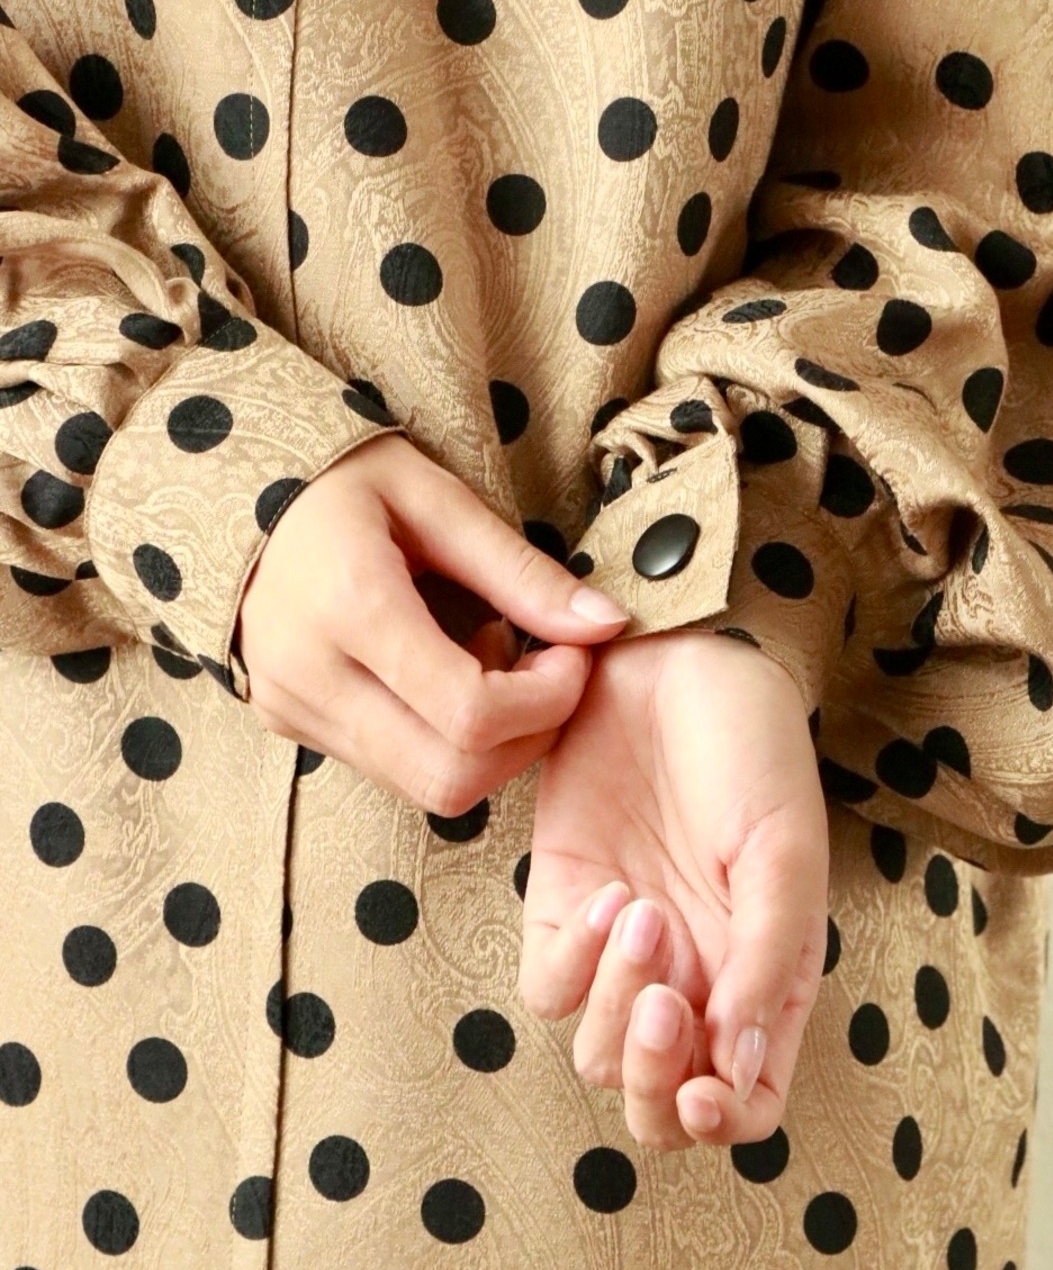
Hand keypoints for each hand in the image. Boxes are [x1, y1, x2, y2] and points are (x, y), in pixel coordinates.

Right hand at [236, 432, 629, 813]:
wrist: (228, 488)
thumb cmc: (343, 480)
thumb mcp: (438, 500)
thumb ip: (522, 572)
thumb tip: (607, 626)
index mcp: (351, 606)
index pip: (472, 713)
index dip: (549, 699)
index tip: (573, 652)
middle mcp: (312, 675)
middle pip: (452, 776)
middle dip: (528, 739)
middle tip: (546, 672)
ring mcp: (293, 709)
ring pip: (425, 788)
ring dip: (489, 745)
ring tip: (489, 663)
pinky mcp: (290, 725)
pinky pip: (391, 770)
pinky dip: (444, 742)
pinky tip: (446, 676)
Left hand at [518, 628, 828, 1150]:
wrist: (677, 659)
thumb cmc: (752, 749)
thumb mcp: (783, 852)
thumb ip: (765, 963)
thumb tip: (736, 1070)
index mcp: (763, 980)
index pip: (744, 1103)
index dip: (721, 1124)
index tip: (702, 1090)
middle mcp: (693, 979)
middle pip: (652, 1099)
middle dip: (649, 1077)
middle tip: (660, 1005)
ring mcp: (624, 948)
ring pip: (593, 1051)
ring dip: (614, 1005)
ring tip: (644, 911)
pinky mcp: (563, 905)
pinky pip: (546, 983)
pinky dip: (573, 960)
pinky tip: (612, 893)